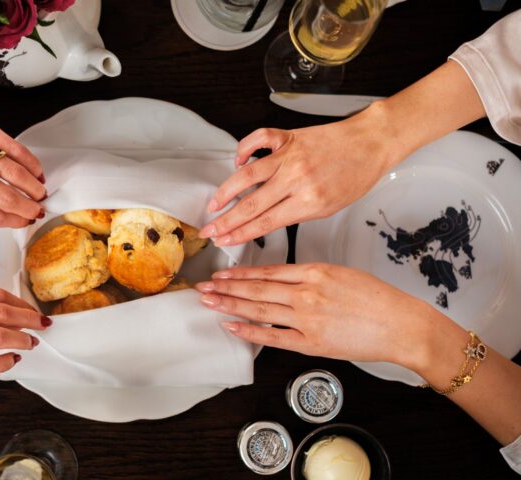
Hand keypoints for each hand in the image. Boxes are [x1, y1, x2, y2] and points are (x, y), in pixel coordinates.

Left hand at [0, 86, 45, 227]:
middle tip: (37, 210)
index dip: (13, 221)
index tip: (23, 222)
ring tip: (40, 193)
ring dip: (33, 187)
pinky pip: (14, 148)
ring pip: (15, 174)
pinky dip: (30, 162)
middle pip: (6, 197)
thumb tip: (0, 207)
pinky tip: (36, 171)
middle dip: (27, 208)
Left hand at [195, 263, 439, 367]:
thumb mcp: (342, 274)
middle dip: (225, 288)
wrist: (401, 324)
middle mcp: (307, 293)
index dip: (240, 273)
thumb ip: (311, 275)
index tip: (221, 272)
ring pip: (260, 310)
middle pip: (256, 289)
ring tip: (209, 302)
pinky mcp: (312, 342)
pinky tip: (232, 327)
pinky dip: (250, 332)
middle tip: (202, 287)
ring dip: (230, 305)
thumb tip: (283, 278)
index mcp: (315, 272)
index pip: (267, 271)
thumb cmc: (377, 299)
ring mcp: (307, 318)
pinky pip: (274, 337)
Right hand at [200, 106, 394, 244]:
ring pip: (248, 174)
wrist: (371, 143)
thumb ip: (297, 214)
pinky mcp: (288, 137)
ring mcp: (290, 156)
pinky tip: (238, 161)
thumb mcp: (329, 208)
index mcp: (308, 201)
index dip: (239, 234)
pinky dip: (244, 149)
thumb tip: (267, 220)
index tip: (223, 241)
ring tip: (214, 203)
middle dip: (226, 220)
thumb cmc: (355, 175)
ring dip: (226, 190)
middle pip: (251, 204)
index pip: (264, 223)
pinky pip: (258, 139)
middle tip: (209, 229)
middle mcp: (296, 178)